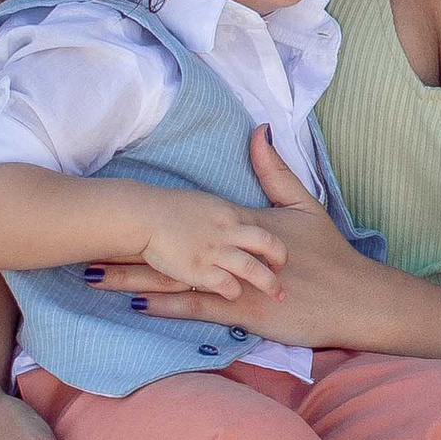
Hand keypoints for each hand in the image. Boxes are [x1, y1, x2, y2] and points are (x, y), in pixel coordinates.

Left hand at [90, 132, 378, 340]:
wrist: (355, 295)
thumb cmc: (331, 254)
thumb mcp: (303, 205)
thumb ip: (276, 170)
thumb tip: (259, 130)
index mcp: (243, 226)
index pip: (186, 221)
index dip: (147, 221)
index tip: (113, 216)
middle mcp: (231, 251)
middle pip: (170, 248)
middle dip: (126, 249)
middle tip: (85, 247)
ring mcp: (235, 280)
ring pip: (176, 278)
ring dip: (134, 279)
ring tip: (95, 277)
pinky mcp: (243, 309)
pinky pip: (197, 306)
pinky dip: (167, 305)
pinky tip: (137, 304)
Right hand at [126, 190, 285, 303]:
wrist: (141, 215)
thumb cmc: (166, 208)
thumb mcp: (203, 201)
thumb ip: (221, 213)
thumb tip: (230, 218)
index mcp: (229, 212)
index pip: (263, 224)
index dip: (275, 239)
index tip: (280, 250)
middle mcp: (227, 231)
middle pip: (269, 243)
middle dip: (282, 258)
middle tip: (284, 270)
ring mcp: (214, 251)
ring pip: (253, 268)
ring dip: (269, 283)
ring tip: (278, 294)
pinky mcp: (199, 269)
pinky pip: (227, 284)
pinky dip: (235, 291)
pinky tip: (235, 295)